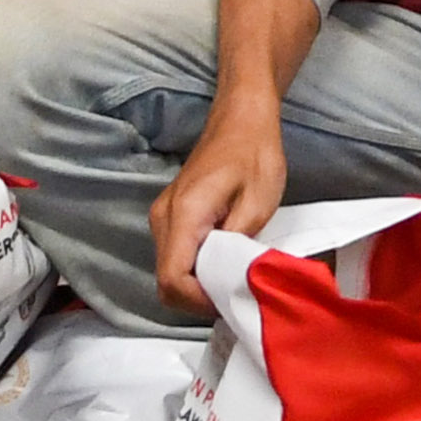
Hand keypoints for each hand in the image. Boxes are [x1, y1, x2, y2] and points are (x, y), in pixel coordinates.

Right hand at [154, 99, 285, 309]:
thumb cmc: (254, 154)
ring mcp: (162, 218)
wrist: (241, 119)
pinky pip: (176, 258)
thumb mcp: (258, 204)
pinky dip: (197, 271)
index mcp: (184, 214)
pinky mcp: (170, 218)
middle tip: (237, 296)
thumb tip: (231, 284)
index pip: (172, 279)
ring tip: (235, 281)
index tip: (231, 300)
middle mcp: (163, 218)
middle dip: (200, 299)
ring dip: (199, 286)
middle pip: (166, 282)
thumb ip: (239, 248)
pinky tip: (225, 266)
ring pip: (169, 273)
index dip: (200, 301)